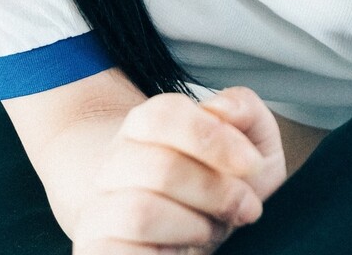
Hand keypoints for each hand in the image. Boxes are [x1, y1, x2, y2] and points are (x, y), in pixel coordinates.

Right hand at [73, 87, 287, 253]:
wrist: (170, 227)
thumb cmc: (210, 183)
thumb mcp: (245, 143)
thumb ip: (245, 110)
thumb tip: (225, 110)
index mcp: (143, 126)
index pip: (164, 115)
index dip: (214, 139)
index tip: (252, 164)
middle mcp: (114, 163)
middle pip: (160, 168)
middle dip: (217, 192)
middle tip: (246, 206)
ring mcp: (100, 209)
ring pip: (140, 213)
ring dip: (194, 226)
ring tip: (210, 229)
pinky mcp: (98, 249)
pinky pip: (124, 252)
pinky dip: (168, 252)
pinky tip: (183, 249)